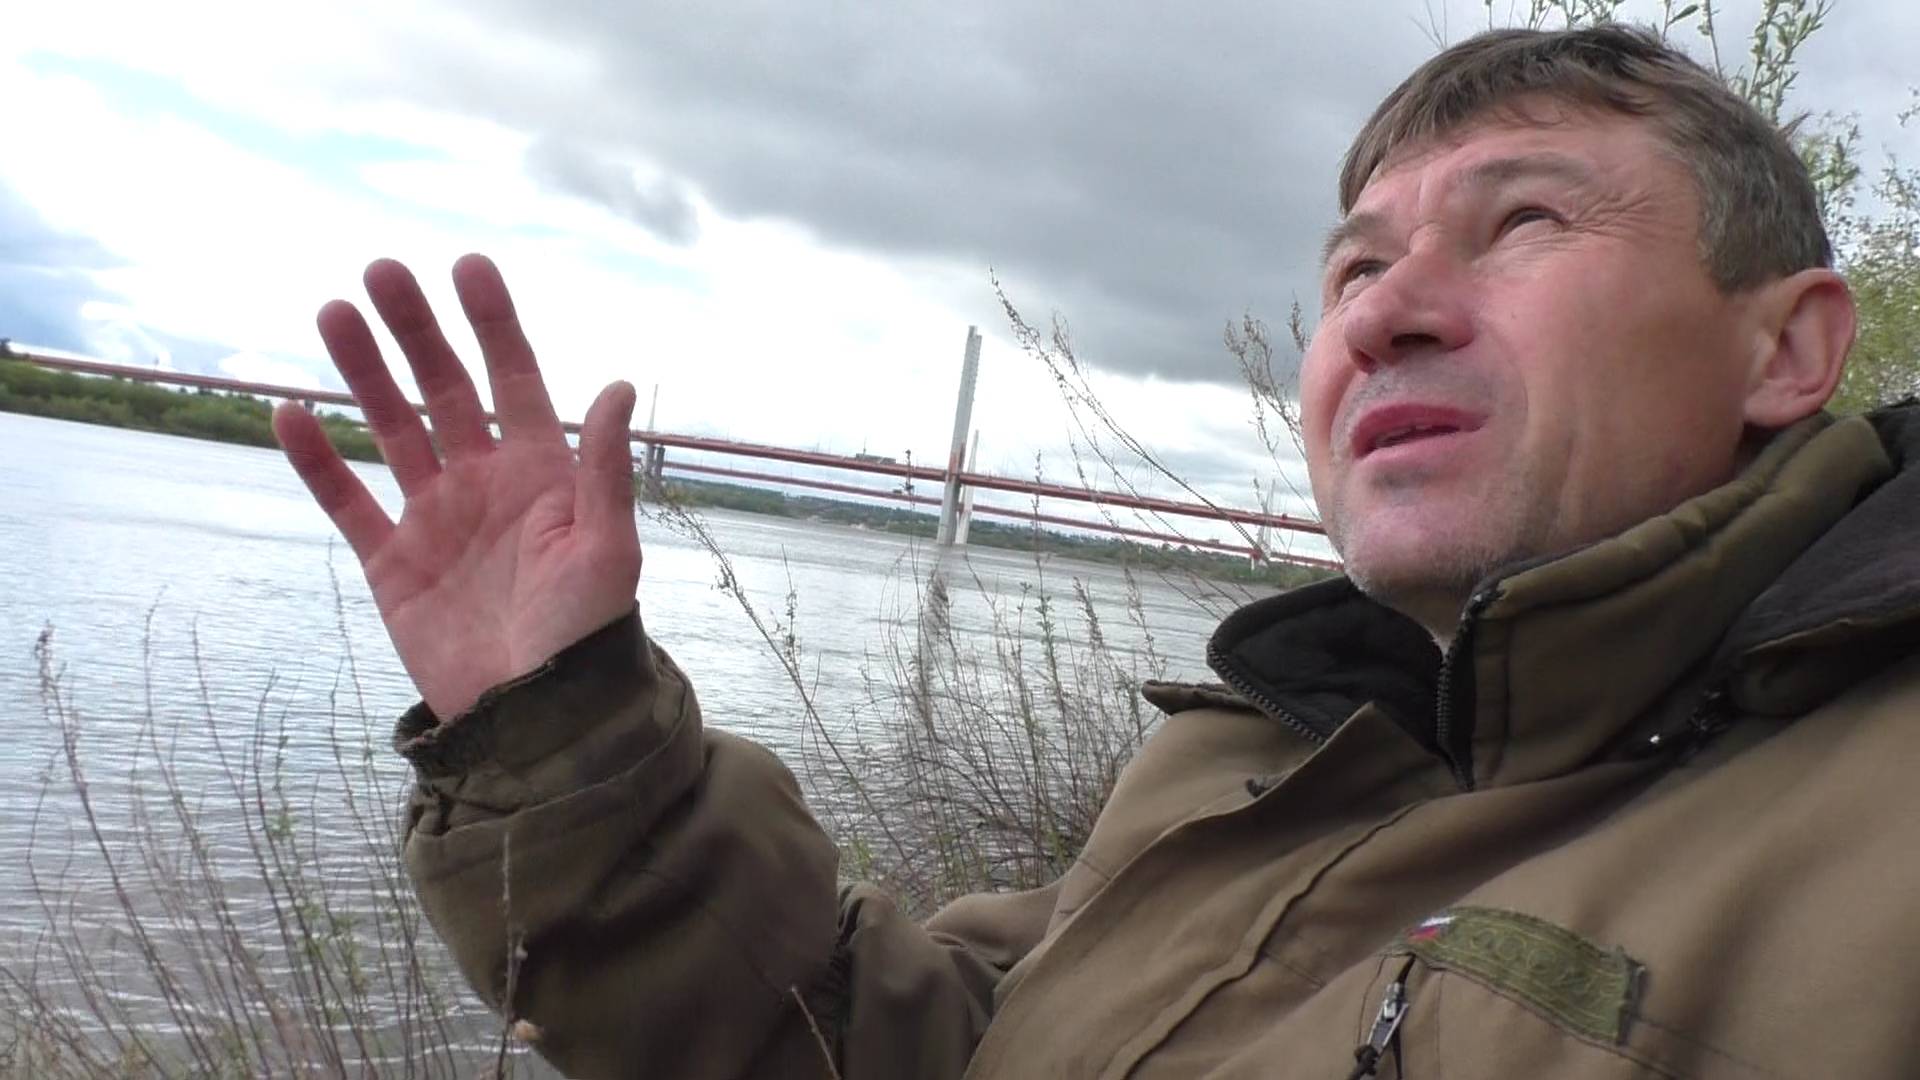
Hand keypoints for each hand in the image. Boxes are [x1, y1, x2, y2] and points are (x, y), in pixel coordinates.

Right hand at [273, 255, 640, 718]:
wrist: (538, 717)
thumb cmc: (588, 634)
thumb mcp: (607, 548)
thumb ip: (603, 469)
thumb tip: (617, 386)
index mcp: (541, 472)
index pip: (514, 380)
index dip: (493, 324)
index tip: (468, 266)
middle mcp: (484, 482)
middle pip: (442, 389)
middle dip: (415, 330)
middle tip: (381, 272)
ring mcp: (434, 518)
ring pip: (390, 428)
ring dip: (362, 373)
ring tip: (333, 313)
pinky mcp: (391, 562)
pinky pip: (345, 501)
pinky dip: (317, 460)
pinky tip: (289, 411)